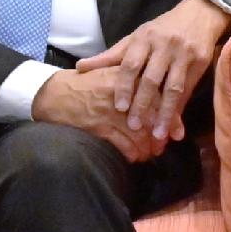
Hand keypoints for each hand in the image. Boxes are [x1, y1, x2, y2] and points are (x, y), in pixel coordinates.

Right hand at [28, 65, 162, 160]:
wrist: (53, 93)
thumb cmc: (85, 83)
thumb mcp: (111, 74)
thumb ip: (135, 83)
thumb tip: (164, 99)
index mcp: (127, 76)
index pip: (158, 97)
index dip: (171, 117)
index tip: (177, 132)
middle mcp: (122, 92)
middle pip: (152, 118)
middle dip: (160, 136)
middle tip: (163, 145)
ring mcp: (109, 110)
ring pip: (139, 134)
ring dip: (147, 148)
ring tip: (150, 153)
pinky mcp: (98, 126)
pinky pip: (123, 145)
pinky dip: (132, 154)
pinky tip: (135, 157)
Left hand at [75, 0, 230, 150]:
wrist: (200, 14)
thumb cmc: (161, 29)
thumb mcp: (136, 37)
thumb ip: (111, 56)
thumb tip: (79, 67)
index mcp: (144, 38)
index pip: (131, 64)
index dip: (125, 86)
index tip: (119, 107)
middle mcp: (164, 45)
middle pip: (151, 79)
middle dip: (142, 104)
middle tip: (134, 126)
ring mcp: (184, 54)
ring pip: (173, 87)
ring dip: (165, 113)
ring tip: (157, 134)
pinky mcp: (200, 62)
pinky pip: (188, 89)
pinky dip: (180, 108)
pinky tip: (175, 124)